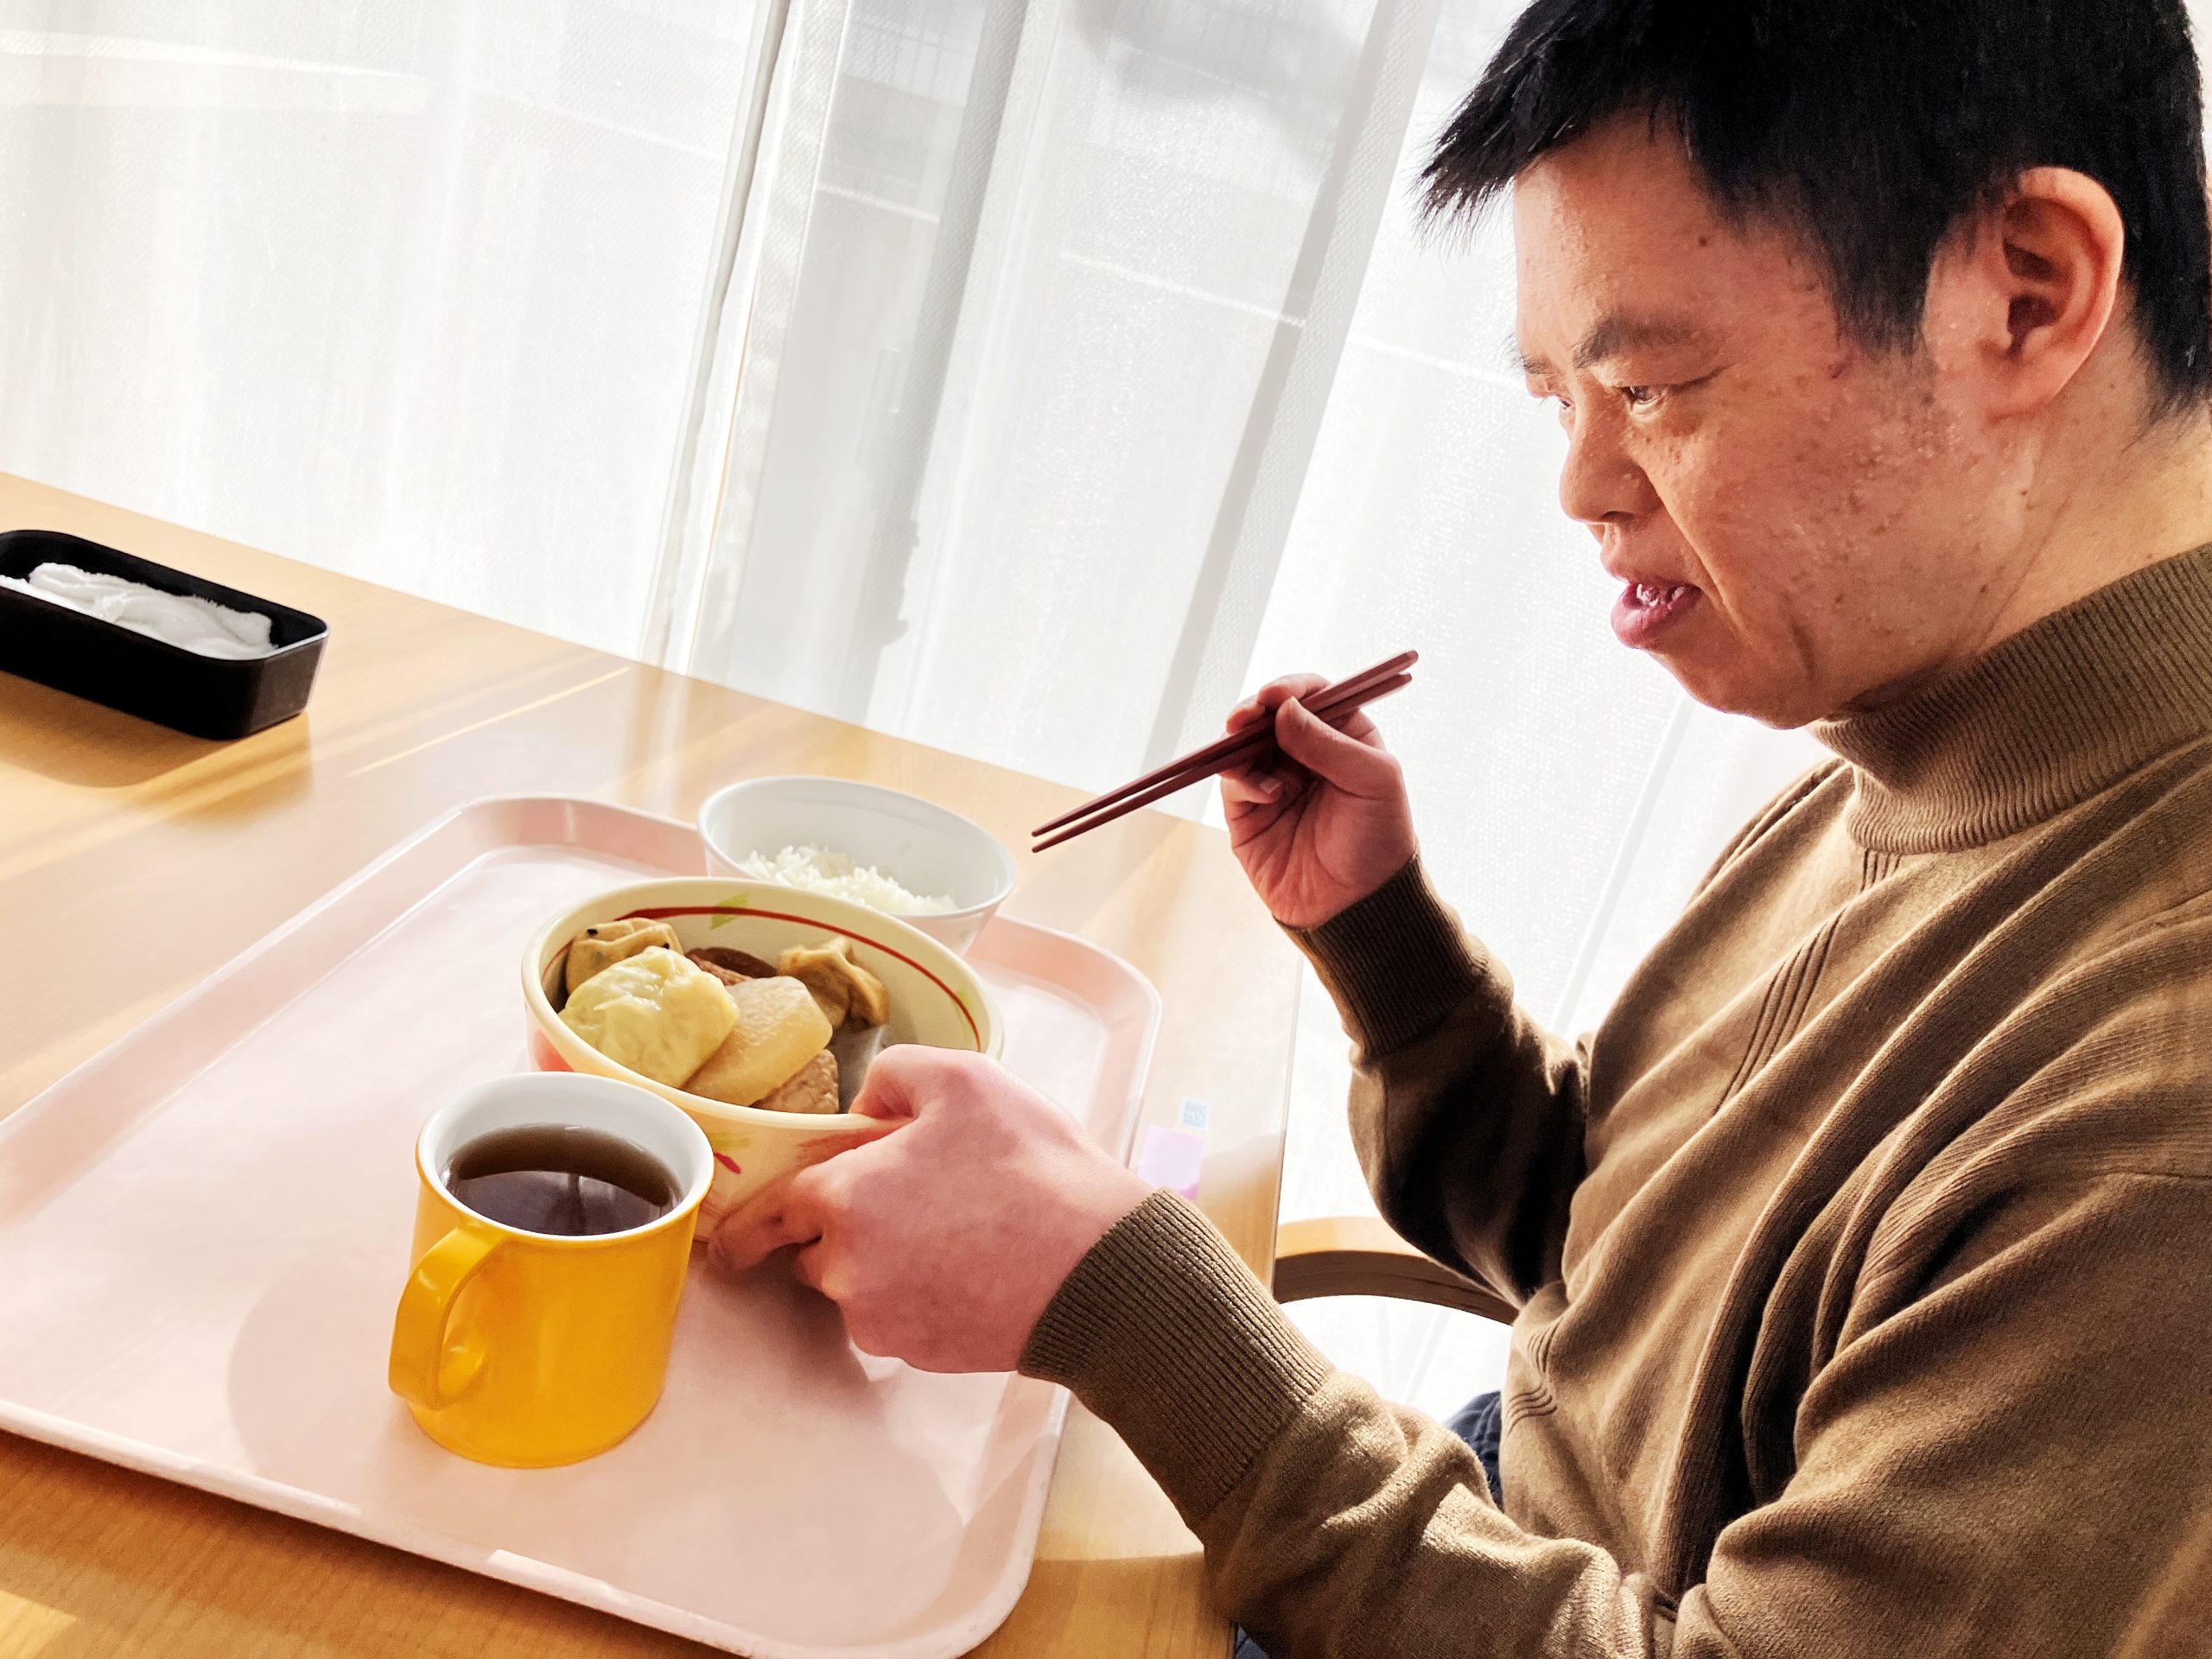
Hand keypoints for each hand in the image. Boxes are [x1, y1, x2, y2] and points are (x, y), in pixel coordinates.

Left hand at [708, 1046, 1152, 1372]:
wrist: (1100, 1269)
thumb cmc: (1034, 1170)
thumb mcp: (966, 1079)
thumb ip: (895, 1075)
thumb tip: (865, 1104)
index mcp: (844, 1199)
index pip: (771, 1212)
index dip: (752, 1221)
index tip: (735, 1237)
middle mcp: (848, 1270)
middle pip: (814, 1250)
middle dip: (841, 1227)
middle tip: (909, 1195)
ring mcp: (884, 1322)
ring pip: (857, 1287)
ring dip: (883, 1261)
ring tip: (955, 1227)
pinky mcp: (922, 1355)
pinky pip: (898, 1319)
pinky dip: (919, 1295)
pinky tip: (971, 1265)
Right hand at [1220, 674, 1417, 929]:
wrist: (1357, 908)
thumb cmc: (1378, 842)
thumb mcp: (1373, 782)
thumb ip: (1328, 743)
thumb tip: (1281, 710)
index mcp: (1344, 739)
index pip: (1314, 696)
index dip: (1292, 688)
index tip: (1276, 695)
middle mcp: (1306, 755)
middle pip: (1270, 714)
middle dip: (1255, 709)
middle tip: (1246, 715)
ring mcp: (1274, 782)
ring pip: (1245, 744)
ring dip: (1241, 741)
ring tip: (1244, 745)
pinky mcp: (1248, 813)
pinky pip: (1234, 782)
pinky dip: (1243, 779)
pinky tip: (1267, 795)